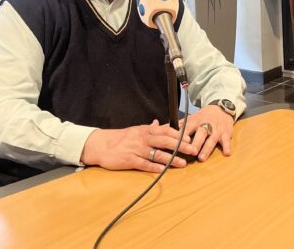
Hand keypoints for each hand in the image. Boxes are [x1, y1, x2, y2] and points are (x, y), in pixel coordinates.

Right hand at [80, 119, 198, 172]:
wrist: (101, 145)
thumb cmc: (121, 138)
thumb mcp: (137, 130)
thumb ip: (150, 128)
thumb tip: (160, 123)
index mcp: (146, 130)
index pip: (165, 130)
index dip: (178, 135)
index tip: (190, 138)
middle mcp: (143, 138)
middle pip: (165, 141)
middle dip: (180, 146)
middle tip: (193, 150)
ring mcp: (137, 149)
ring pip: (157, 154)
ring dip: (171, 159)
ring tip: (183, 164)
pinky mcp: (130, 160)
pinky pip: (144, 164)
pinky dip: (154, 167)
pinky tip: (163, 171)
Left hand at [179, 105, 234, 161]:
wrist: (221, 109)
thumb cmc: (203, 116)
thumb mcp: (191, 118)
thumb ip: (179, 125)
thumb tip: (161, 129)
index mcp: (195, 121)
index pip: (187, 128)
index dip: (182, 135)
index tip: (176, 143)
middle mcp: (206, 125)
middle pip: (201, 133)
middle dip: (196, 143)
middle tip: (191, 152)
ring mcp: (217, 130)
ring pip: (212, 139)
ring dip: (207, 149)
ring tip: (201, 158)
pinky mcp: (226, 133)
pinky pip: (227, 140)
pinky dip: (227, 146)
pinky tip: (227, 153)